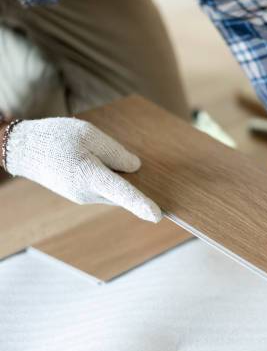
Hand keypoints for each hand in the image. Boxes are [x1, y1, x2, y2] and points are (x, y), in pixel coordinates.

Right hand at [4, 118, 161, 221]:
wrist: (24, 149)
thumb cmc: (57, 137)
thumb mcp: (88, 134)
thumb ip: (114, 151)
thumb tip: (135, 167)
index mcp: (89, 175)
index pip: (122, 192)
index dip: (141, 203)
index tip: (157, 215)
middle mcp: (87, 192)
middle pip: (123, 192)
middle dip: (140, 187)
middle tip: (154, 175)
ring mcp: (84, 197)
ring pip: (115, 191)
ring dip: (124, 182)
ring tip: (125, 163)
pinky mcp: (82, 195)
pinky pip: (106, 190)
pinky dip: (113, 181)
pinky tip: (111, 167)